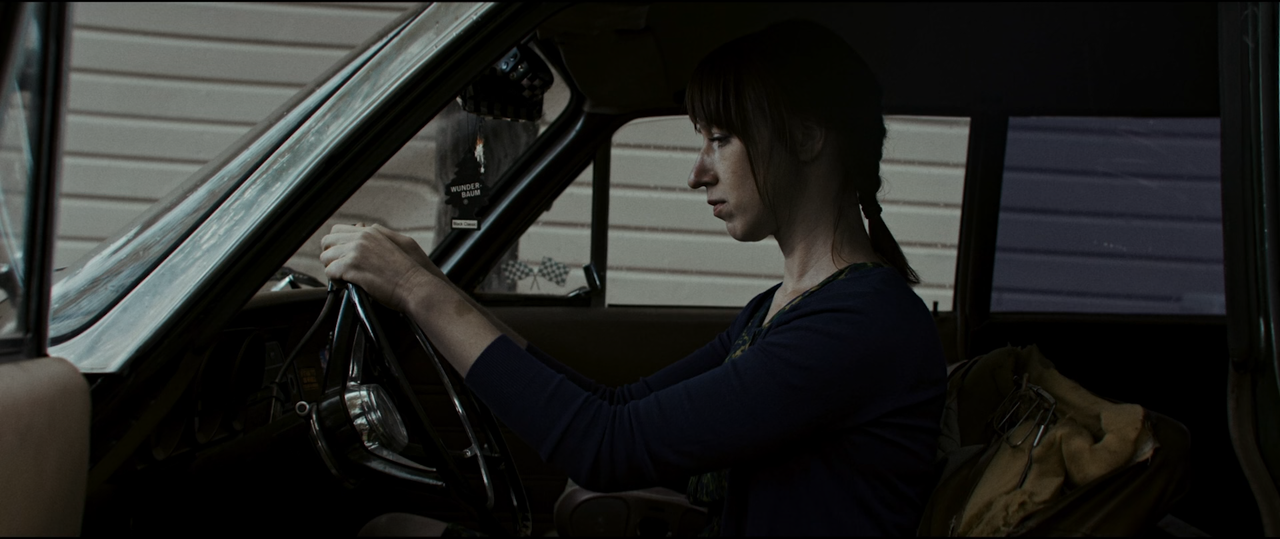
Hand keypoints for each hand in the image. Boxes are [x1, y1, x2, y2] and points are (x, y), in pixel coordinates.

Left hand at [320, 224, 436, 312]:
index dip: (336, 245)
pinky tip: (347, 285)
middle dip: (330, 256)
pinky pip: (330, 272)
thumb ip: (380, 234)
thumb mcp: (401, 242)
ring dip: (333, 269)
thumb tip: (364, 229)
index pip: (338, 231)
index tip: (342, 257)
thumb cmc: (412, 270)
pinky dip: (335, 281)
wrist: (416, 286)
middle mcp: (361, 238)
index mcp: (371, 232)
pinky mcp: (352, 267)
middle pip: (327, 242)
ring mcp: (356, 251)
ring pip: (326, 257)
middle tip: (340, 269)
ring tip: (346, 278)